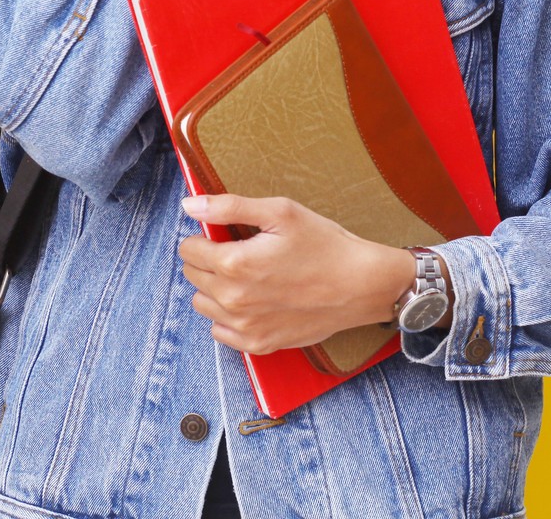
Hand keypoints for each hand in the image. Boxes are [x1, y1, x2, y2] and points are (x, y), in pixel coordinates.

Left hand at [176, 193, 417, 355]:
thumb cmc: (325, 245)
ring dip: (215, 288)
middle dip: (208, 260)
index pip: (188, 250)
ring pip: (203, 304)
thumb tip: (190, 206)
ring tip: (246, 276)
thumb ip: (228, 207)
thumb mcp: (280, 212)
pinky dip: (228, 316)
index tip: (223, 234)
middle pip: (193, 275)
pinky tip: (251, 301)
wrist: (361, 285)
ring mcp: (245, 327)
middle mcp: (234, 300)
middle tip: (240, 251)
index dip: (203, 236)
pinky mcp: (259, 344)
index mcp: (235, 264)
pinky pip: (220, 331)